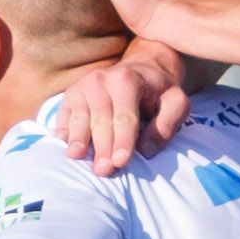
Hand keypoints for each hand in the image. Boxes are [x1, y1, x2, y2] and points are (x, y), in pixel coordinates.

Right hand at [46, 35, 200, 177]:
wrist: (140, 68)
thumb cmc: (158, 91)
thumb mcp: (175, 102)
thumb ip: (166, 124)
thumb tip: (146, 150)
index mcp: (127, 80)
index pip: (125, 116)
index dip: (123, 140)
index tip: (121, 161)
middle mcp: (100, 80)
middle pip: (101, 120)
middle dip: (102, 147)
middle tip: (103, 171)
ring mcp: (82, 87)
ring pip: (79, 118)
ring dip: (79, 140)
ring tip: (77, 157)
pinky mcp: (70, 96)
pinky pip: (64, 117)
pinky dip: (64, 132)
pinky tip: (65, 147)